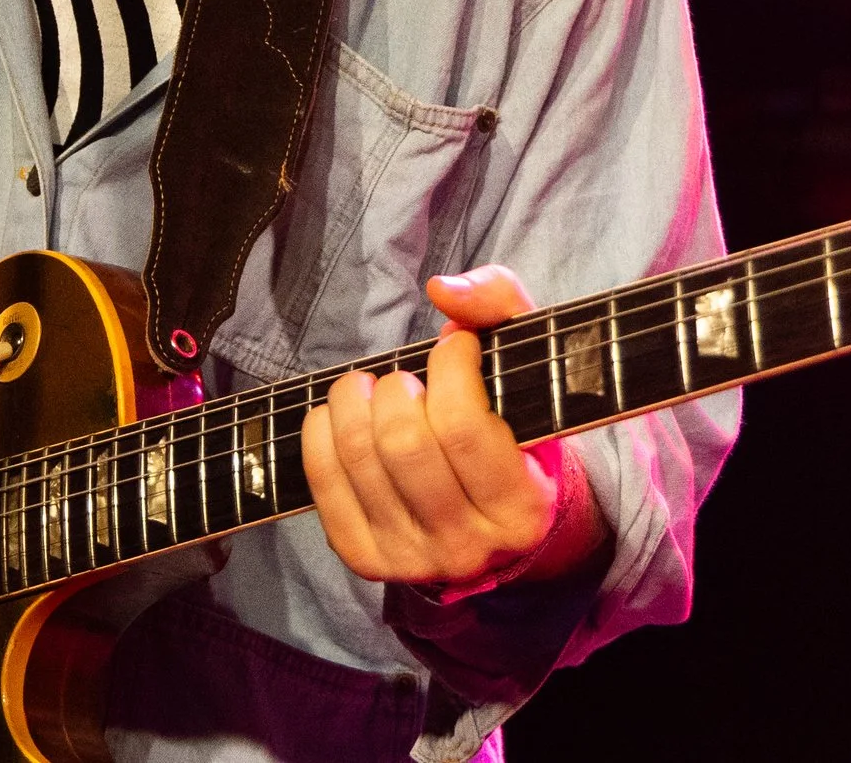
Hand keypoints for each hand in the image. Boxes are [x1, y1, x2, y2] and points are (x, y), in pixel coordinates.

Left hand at [301, 265, 602, 591]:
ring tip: (368, 387)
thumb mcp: (528, 362)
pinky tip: (340, 414)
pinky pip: (324, 484)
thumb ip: (499, 305)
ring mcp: (412, 558)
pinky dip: (321, 432)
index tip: (454, 346)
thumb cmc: (512, 427)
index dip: (449, 366)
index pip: (462, 424)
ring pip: (360, 459)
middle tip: (404, 377)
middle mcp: (467, 546)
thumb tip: (441, 290)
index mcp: (521, 508)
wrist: (494, 521)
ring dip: (352, 401)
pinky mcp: (366, 558)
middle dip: (394, 387)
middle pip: (403, 443)